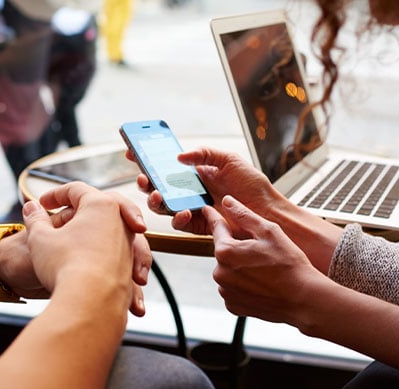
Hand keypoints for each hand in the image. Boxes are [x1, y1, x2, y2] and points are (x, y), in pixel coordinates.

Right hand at [23, 182, 149, 316]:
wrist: (91, 303)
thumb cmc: (66, 266)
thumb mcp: (40, 238)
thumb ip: (35, 219)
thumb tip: (32, 208)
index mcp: (101, 205)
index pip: (76, 190)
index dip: (55, 194)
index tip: (42, 204)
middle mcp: (121, 222)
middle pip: (103, 205)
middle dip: (83, 209)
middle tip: (66, 214)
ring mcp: (128, 246)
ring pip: (114, 232)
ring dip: (95, 235)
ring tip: (74, 245)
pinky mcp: (129, 269)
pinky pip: (117, 257)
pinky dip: (103, 259)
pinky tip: (88, 268)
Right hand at [128, 146, 281, 234]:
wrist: (267, 211)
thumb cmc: (251, 184)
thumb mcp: (229, 160)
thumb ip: (204, 153)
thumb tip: (179, 157)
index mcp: (195, 173)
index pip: (165, 165)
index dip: (147, 160)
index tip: (131, 154)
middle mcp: (190, 191)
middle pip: (158, 187)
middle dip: (146, 183)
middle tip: (144, 179)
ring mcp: (192, 208)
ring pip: (163, 206)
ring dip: (156, 201)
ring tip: (158, 196)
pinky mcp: (198, 225)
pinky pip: (179, 222)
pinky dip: (177, 217)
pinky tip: (184, 211)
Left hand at [202, 195, 328, 325]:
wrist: (303, 299)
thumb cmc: (289, 265)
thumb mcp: (269, 231)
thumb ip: (244, 215)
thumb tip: (227, 202)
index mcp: (225, 252)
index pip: (216, 227)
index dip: (214, 216)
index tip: (207, 209)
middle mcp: (220, 273)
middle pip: (224, 251)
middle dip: (237, 247)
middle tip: (261, 251)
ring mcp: (225, 291)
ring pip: (228, 271)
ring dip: (240, 267)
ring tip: (264, 270)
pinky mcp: (233, 305)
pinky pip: (233, 288)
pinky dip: (243, 284)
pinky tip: (261, 283)